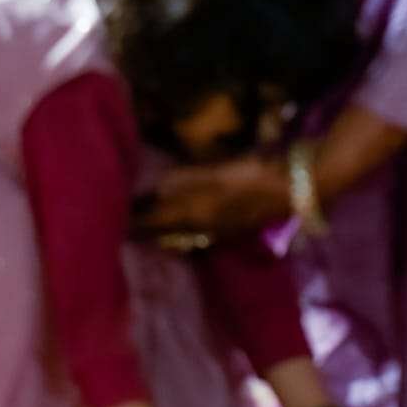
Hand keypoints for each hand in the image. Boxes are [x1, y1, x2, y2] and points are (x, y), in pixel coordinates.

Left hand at [133, 155, 290, 240]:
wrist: (295, 189)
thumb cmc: (256, 174)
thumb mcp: (218, 172)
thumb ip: (186, 179)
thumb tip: (157, 187)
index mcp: (197, 214)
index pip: (155, 221)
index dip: (134, 219)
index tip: (111, 218)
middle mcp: (203, 228)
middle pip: (164, 232)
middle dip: (143, 228)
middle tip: (119, 221)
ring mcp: (217, 231)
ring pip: (178, 234)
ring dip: (159, 230)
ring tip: (140, 222)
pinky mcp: (229, 227)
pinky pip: (192, 232)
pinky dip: (177, 227)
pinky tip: (174, 219)